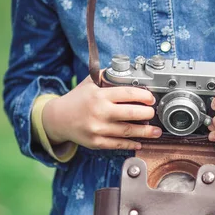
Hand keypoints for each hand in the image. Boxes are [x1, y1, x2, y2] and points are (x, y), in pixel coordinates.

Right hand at [42, 76, 161, 149]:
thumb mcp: (90, 83)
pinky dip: (131, 143)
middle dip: (147, 114)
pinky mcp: (96, 142)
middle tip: (154, 113)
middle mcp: (99, 112)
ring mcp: (98, 128)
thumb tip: (126, 69)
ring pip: (128, 131)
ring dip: (145, 132)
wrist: (58, 119)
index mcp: (100, 95)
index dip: (144, 96)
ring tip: (156, 131)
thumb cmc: (77, 99)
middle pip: (131, 113)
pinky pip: (118, 144)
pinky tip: (140, 142)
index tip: (151, 99)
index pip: (128, 93)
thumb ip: (107, 76)